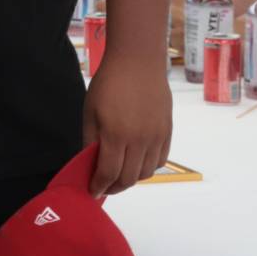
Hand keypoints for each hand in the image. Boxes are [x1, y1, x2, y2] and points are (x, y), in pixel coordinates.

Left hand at [81, 52, 171, 195]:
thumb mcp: (90, 112)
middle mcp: (139, 140)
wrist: (138, 63)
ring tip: (119, 175)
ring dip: (132, 179)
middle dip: (115, 187)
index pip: (109, 172)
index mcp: (115, 135)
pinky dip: (148, 168)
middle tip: (104, 187)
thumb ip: (90, 141)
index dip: (100, 186)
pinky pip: (160, 160)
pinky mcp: (167, 132)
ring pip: (146, 172)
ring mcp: (156, 137)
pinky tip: (136, 163)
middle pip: (129, 178)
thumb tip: (88, 164)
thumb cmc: (108, 84)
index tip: (93, 192)